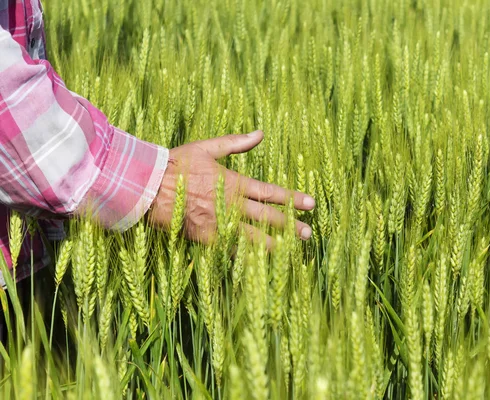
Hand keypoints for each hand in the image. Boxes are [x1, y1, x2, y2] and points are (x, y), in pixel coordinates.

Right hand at [147, 131, 314, 248]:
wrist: (146, 187)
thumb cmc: (176, 165)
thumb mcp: (207, 148)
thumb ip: (236, 143)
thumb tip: (261, 133)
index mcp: (233, 183)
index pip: (270, 193)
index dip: (292, 198)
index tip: (311, 203)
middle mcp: (230, 205)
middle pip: (267, 218)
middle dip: (290, 225)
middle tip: (308, 232)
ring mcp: (219, 224)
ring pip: (253, 237)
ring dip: (275, 243)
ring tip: (293, 249)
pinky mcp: (206, 239)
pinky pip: (231, 250)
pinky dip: (247, 257)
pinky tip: (261, 262)